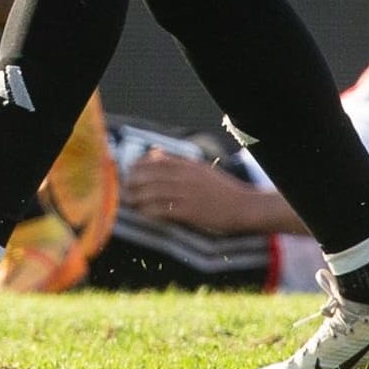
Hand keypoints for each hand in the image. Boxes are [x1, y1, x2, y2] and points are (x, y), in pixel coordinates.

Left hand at [120, 149, 257, 233]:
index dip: (138, 165)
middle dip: (133, 181)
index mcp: (187, 165)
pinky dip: (150, 211)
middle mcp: (185, 177)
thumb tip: (155, 154)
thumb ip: (178, 162)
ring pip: (153, 193)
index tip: (129, 170)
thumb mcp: (200, 169)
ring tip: (129, 202)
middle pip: (150, 176)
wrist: (243, 206)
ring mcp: (187, 194)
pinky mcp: (190, 212)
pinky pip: (163, 210)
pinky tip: (143, 213)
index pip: (155, 161)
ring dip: (137, 197)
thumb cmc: (221, 189)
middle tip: (124, 188)